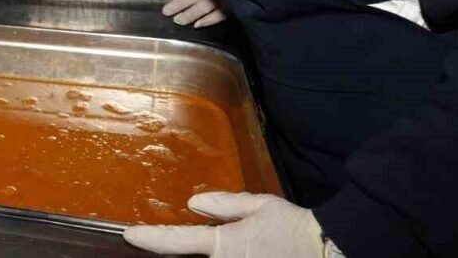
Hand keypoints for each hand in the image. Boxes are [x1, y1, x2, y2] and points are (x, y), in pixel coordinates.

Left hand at [124, 193, 324, 257]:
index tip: (129, 235)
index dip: (149, 238)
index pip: (176, 241)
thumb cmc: (294, 227)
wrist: (328, 251)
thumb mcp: (259, 206)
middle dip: (169, 252)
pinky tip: (218, 251)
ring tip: (177, 248)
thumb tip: (193, 204)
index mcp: (223, 244)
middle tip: (150, 241)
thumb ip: (224, 205)